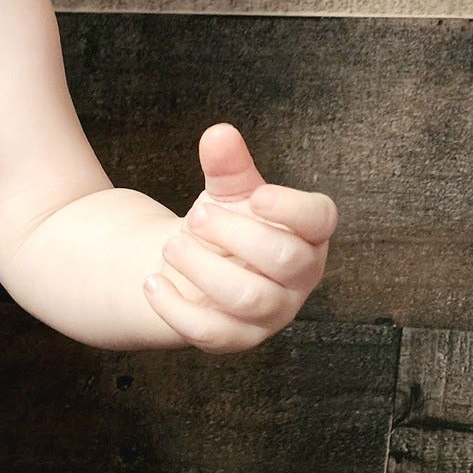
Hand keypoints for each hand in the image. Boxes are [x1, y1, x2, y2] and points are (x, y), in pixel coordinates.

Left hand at [142, 123, 335, 353]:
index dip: (292, 208)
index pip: (320, 220)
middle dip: (233, 235)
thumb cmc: (223, 227)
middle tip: (195, 218)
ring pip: (248, 298)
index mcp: (308, 233)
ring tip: (171, 245)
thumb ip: (227, 165)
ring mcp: (271, 313)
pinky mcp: (236, 339)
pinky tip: (152, 283)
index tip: (255, 197)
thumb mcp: (225, 192)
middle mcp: (300, 277)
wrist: (191, 271)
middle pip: (283, 259)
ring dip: (202, 268)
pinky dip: (176, 308)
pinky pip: (212, 333)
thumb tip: (218, 134)